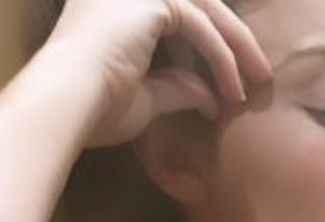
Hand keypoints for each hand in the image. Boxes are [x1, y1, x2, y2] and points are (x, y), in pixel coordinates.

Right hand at [49, 0, 271, 147]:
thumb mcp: (144, 100)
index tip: (233, 77)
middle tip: (259, 75)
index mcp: (116, 6)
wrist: (65, 103)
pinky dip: (222, 59)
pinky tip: (233, 91)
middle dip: (233, 38)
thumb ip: (176, 90)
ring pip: (205, 10)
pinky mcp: (152, 0)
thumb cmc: (93, 109)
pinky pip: (201, 27)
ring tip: (257, 83)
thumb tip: (208, 98)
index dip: (210, 41)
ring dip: (236, 46)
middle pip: (197, 4)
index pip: (178, 11)